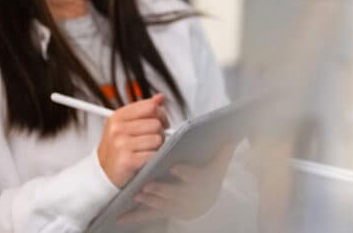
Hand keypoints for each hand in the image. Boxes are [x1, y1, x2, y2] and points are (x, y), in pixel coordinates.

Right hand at [96, 94, 169, 187]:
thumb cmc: (116, 151)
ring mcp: (121, 144)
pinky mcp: (127, 160)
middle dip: (159, 133)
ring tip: (144, 152)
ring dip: (156, 148)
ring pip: (157, 139)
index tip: (162, 122)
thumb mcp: (125, 126)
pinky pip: (154, 155)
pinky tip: (143, 161)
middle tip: (149, 142)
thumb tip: (160, 97)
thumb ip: (144, 110)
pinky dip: (153, 159)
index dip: (161, 114)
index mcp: (117, 117)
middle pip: (156, 123)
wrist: (102, 175)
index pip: (150, 106)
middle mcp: (117, 129)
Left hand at [117, 143, 236, 223]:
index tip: (175, 167)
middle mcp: (190, 198)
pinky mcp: (164, 212)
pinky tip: (121, 216)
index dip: (186, 174)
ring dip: (149, 201)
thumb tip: (232, 136)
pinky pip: (149, 216)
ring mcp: (176, 207)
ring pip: (163, 205)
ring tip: (137, 194)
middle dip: (162, 190)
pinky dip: (135, 217)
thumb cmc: (209, 178)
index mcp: (203, 183)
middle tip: (148, 184)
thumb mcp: (218, 165)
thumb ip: (223, 151)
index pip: (195, 178)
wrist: (206, 201)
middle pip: (176, 195)